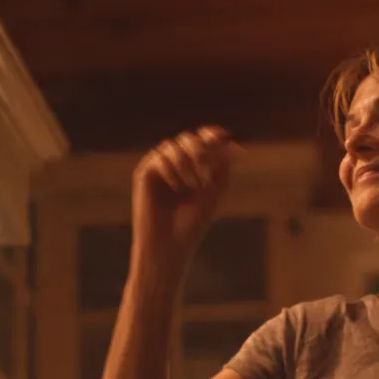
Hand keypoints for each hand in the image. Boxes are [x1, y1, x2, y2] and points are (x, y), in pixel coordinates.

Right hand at [132, 126, 238, 266]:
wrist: (169, 244)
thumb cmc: (193, 223)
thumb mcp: (214, 192)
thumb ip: (223, 167)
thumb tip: (235, 144)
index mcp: (195, 167)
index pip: (202, 141)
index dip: (211, 135)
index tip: (220, 136)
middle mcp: (176, 165)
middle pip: (187, 139)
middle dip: (199, 149)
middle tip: (206, 166)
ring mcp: (159, 168)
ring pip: (172, 146)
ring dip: (186, 162)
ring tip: (193, 185)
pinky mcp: (144, 174)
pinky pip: (158, 157)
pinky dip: (171, 169)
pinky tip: (177, 187)